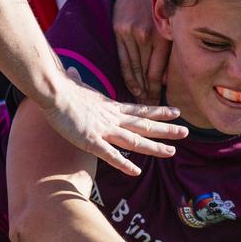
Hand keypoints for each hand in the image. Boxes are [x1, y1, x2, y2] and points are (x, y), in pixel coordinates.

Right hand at [39, 71, 186, 175]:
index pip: (140, 110)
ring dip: (154, 147)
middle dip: (166, 129)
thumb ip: (76, 80)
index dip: (159, 113)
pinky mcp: (90, 140)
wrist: (53, 90)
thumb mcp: (74, 83)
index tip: (176, 112)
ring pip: (134, 140)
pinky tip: (136, 171)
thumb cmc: (60, 88)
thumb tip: (71, 70)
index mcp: (110, 107)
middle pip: (144, 125)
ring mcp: (103, 130)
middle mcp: (112, 118)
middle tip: (187, 132)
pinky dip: (123, 163)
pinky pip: (109, 154)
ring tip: (172, 152)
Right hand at [114, 0, 167, 103]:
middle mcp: (145, 35)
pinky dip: (126, 74)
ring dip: (135, 87)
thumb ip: (168, 50)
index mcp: (161, 35)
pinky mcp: (118, 29)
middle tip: (149, 111)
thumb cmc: (160, 4)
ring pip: (132, 68)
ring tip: (139, 102)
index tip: (159, 107)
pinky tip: (129, 85)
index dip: (157, 91)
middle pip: (144, 73)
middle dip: (147, 94)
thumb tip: (166, 79)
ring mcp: (130, 33)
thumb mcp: (170, 25)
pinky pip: (122, 58)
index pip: (157, 73)